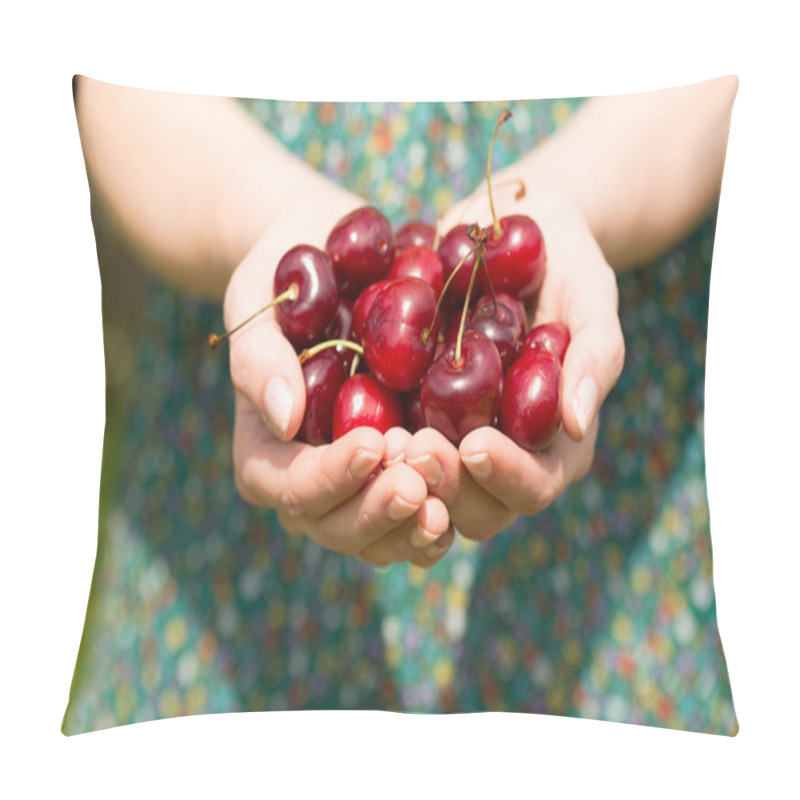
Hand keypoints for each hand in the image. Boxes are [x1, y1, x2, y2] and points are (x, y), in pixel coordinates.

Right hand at [223, 197, 454, 567]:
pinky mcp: (401, 476)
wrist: (336, 262)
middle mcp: (311, 482)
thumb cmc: (287, 275)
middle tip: (418, 481)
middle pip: (335, 526)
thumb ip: (259, 354)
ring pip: (379, 539)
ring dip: (412, 527)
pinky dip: (445, 519)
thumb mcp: (259, 293)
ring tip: (445, 499)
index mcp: (267, 450)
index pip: (289, 486)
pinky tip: (471, 496)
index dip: (329, 476)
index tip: (372, 441)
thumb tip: (283, 418)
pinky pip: (417, 522)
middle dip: (377, 511)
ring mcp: (358, 488)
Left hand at [404, 177, 624, 540]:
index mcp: (553, 442)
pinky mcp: (412, 416)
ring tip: (381, 442)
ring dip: (403, 479)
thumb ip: (595, 355)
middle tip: (412, 447)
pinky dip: (371, 451)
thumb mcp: (589, 295)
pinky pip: (390, 451)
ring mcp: (454, 440)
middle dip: (445, 484)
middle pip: (477, 508)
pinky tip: (351, 428)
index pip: (535, 485)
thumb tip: (576, 423)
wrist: (506, 229)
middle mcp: (503, 453)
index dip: (506, 475)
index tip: (475, 444)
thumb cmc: (563, 262)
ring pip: (428, 494)